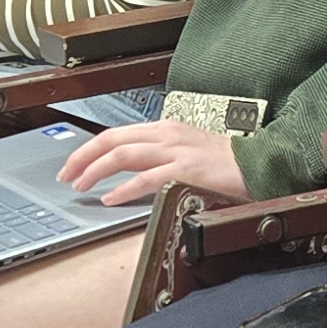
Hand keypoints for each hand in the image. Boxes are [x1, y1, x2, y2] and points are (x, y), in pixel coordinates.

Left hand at [55, 118, 246, 204]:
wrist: (260, 165)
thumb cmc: (227, 163)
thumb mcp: (187, 150)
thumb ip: (159, 156)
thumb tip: (130, 172)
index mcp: (166, 129)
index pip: (117, 134)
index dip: (89, 149)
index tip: (74, 164)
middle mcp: (167, 135)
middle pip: (112, 140)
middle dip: (82, 158)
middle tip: (66, 175)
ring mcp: (176, 152)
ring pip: (122, 155)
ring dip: (95, 170)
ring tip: (81, 185)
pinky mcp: (186, 171)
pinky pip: (146, 179)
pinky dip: (124, 189)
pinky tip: (111, 199)